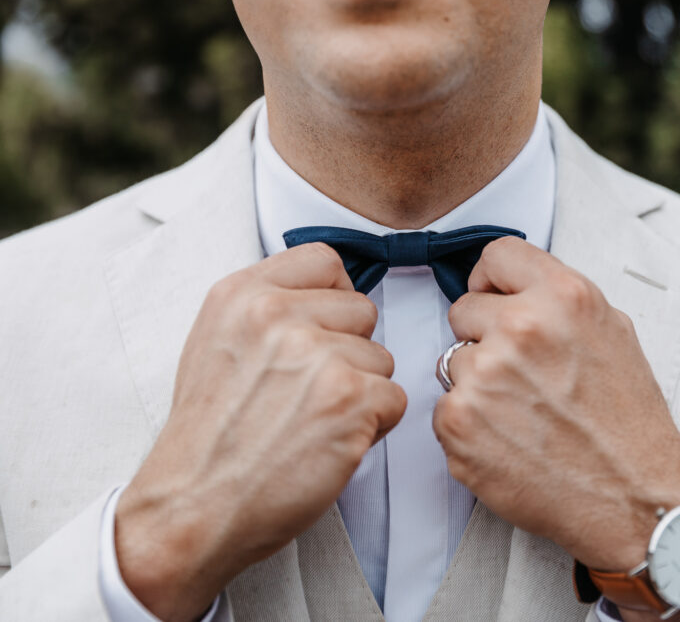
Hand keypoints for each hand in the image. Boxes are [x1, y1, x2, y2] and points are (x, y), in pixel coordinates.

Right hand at [115, 243, 405, 621]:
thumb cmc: (209, 438)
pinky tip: (328, 443)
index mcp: (241, 293)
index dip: (333, 301)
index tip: (319, 334)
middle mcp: (276, 314)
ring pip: (381, 358)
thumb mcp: (215, 344)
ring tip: (311, 422)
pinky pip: (394, 398)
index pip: (325, 262)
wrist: (192, 509)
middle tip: (307, 394)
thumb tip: (327, 294)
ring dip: (361, 393)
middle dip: (349, 352)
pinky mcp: (349, 397)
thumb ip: (267, 309)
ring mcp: (316, 354)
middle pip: (362, 311)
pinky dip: (374, 426)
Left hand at [433, 237, 679, 573]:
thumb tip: (511, 287)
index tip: (495, 299)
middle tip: (522, 373)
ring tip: (523, 412)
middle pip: (463, 309)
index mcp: (563, 297)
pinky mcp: (458, 422)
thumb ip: (557, 299)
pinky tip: (509, 439)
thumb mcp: (612, 331)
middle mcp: (520, 328)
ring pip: (453, 361)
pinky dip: (469, 423)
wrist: (634, 495)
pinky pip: (445, 405)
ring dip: (477, 383)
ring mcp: (484, 376)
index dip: (493, 280)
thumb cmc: (628, 422)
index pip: (495, 255)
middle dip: (484, 336)